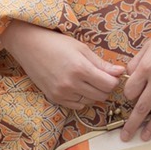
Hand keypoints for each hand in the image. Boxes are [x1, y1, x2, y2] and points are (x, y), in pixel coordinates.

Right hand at [0, 21, 124, 109]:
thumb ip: (101, 64)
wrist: (29, 47)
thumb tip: (121, 72)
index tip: (111, 74)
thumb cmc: (56, 44)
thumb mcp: (82, 49)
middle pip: (102, 95)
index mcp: (80, 69)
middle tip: (100, 77)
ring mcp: (61, 93)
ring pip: (90, 101)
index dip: (114, 80)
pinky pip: (77, 105)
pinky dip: (81, 98)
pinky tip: (77, 87)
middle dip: (105, 87)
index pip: (109, 84)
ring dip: (93, 93)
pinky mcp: (54, 98)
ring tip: (86, 80)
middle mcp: (71, 84)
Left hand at [120, 0, 150, 140]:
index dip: (128, 97)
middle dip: (132, 124)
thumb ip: (136, 63)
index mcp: (145, 67)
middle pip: (142, 107)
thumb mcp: (148, 46)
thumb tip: (126, 77)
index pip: (130, 91)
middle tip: (125, 137)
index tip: (130, 99)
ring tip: (145, 138)